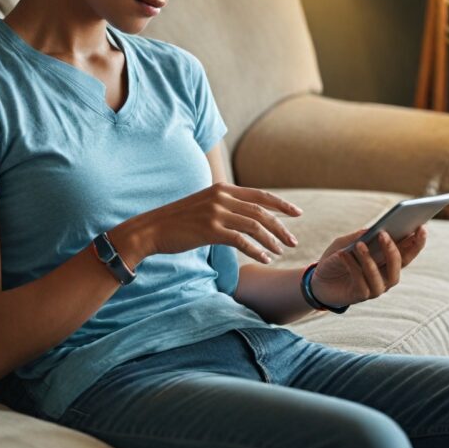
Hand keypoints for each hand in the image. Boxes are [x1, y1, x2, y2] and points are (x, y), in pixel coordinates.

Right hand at [135, 182, 301, 263]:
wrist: (151, 228)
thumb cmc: (177, 220)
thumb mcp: (203, 204)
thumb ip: (223, 204)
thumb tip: (245, 214)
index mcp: (222, 188)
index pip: (260, 195)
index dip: (281, 204)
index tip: (297, 213)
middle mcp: (221, 197)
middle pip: (261, 211)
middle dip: (281, 227)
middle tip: (293, 241)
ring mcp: (216, 213)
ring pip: (254, 226)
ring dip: (272, 241)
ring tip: (281, 252)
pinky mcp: (210, 230)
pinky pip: (242, 241)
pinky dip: (257, 251)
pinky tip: (265, 259)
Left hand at [309, 226, 427, 308]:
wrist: (319, 279)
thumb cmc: (338, 257)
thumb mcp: (345, 242)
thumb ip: (359, 236)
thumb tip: (373, 230)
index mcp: (389, 260)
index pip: (408, 250)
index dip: (417, 240)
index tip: (421, 226)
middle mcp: (387, 275)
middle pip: (400, 264)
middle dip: (394, 249)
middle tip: (384, 234)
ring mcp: (376, 288)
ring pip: (381, 276)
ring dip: (370, 260)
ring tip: (360, 245)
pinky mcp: (360, 296)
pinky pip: (360, 282)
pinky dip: (352, 267)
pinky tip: (344, 255)